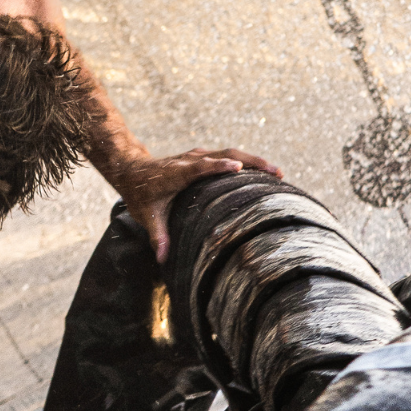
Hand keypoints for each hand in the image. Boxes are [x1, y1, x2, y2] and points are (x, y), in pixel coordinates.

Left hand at [119, 145, 281, 262]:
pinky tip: (263, 173)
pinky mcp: (202, 157)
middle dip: (250, 162)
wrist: (132, 171)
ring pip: (229, 152)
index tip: (237, 168)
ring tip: (278, 173)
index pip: (199, 167)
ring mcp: (197, 156)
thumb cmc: (140, 195)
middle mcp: (189, 160)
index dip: (217, 167)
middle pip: (223, 154)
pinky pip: (226, 156)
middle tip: (275, 172)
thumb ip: (157, 236)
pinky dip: (245, 162)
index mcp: (176, 173)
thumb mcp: (146, 216)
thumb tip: (163, 259)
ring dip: (254, 160)